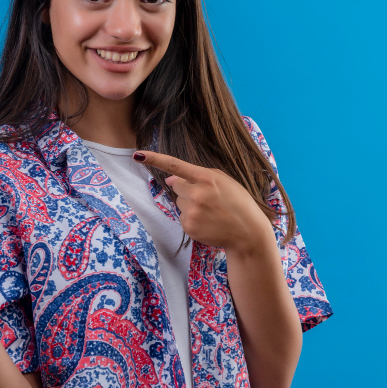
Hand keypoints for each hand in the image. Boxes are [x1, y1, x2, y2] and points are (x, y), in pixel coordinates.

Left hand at [134, 151, 272, 255]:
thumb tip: (170, 179)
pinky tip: (208, 222)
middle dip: (187, 190)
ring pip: (179, 202)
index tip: (138, 155)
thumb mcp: (224, 181)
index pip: (176, 166)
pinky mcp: (189, 227)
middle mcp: (197, 194)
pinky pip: (182, 217)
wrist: (248, 232)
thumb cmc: (238, 203)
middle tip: (207, 199)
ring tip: (211, 212)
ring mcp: (192, 212)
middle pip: (176, 186)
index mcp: (207, 178)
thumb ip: (197, 176)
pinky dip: (192, 219)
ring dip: (190, 205)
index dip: (155, 159)